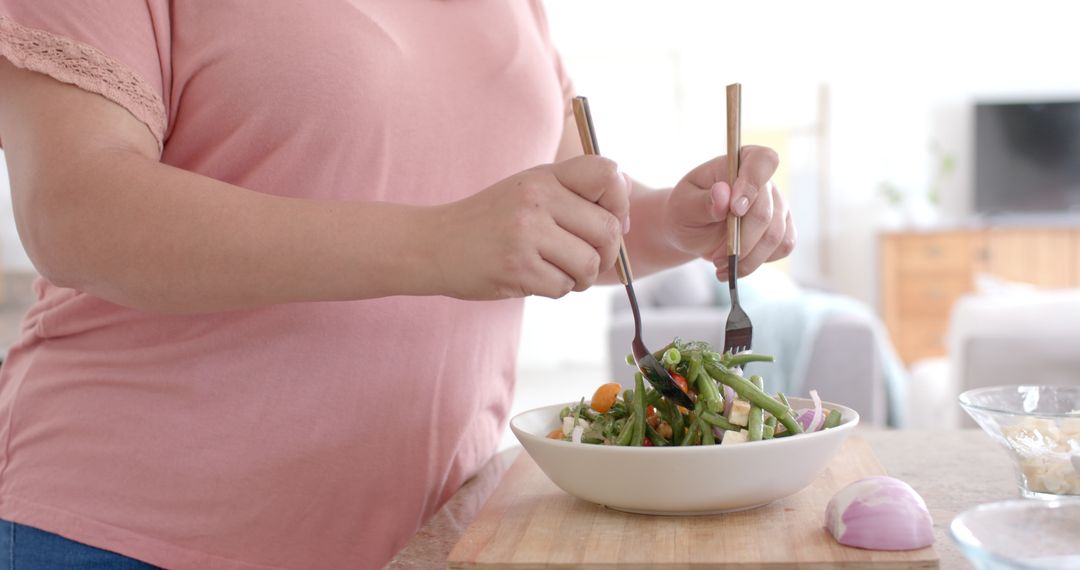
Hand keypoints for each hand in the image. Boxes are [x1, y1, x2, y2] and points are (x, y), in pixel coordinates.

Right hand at [432, 156, 630, 299]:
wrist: (434, 244)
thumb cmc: (490, 221)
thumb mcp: (530, 191)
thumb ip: (575, 193)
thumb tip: (628, 206)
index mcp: (544, 176)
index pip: (606, 173)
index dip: (619, 201)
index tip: (609, 219)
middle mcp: (537, 200)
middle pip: (608, 230)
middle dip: (607, 253)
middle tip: (587, 259)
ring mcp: (526, 234)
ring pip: (590, 264)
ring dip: (581, 277)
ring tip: (559, 271)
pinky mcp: (517, 268)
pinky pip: (563, 287)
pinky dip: (557, 289)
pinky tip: (535, 279)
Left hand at [662, 146, 794, 279]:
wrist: (692, 231)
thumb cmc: (685, 211)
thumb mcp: (683, 205)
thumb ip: (702, 201)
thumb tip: (723, 194)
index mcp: (739, 162)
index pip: (762, 161)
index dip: (752, 185)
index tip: (735, 210)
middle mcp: (765, 182)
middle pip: (766, 212)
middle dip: (741, 241)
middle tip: (715, 257)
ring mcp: (778, 205)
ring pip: (776, 236)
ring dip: (748, 258)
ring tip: (721, 266)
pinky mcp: (783, 228)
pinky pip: (782, 247)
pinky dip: (758, 262)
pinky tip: (736, 266)